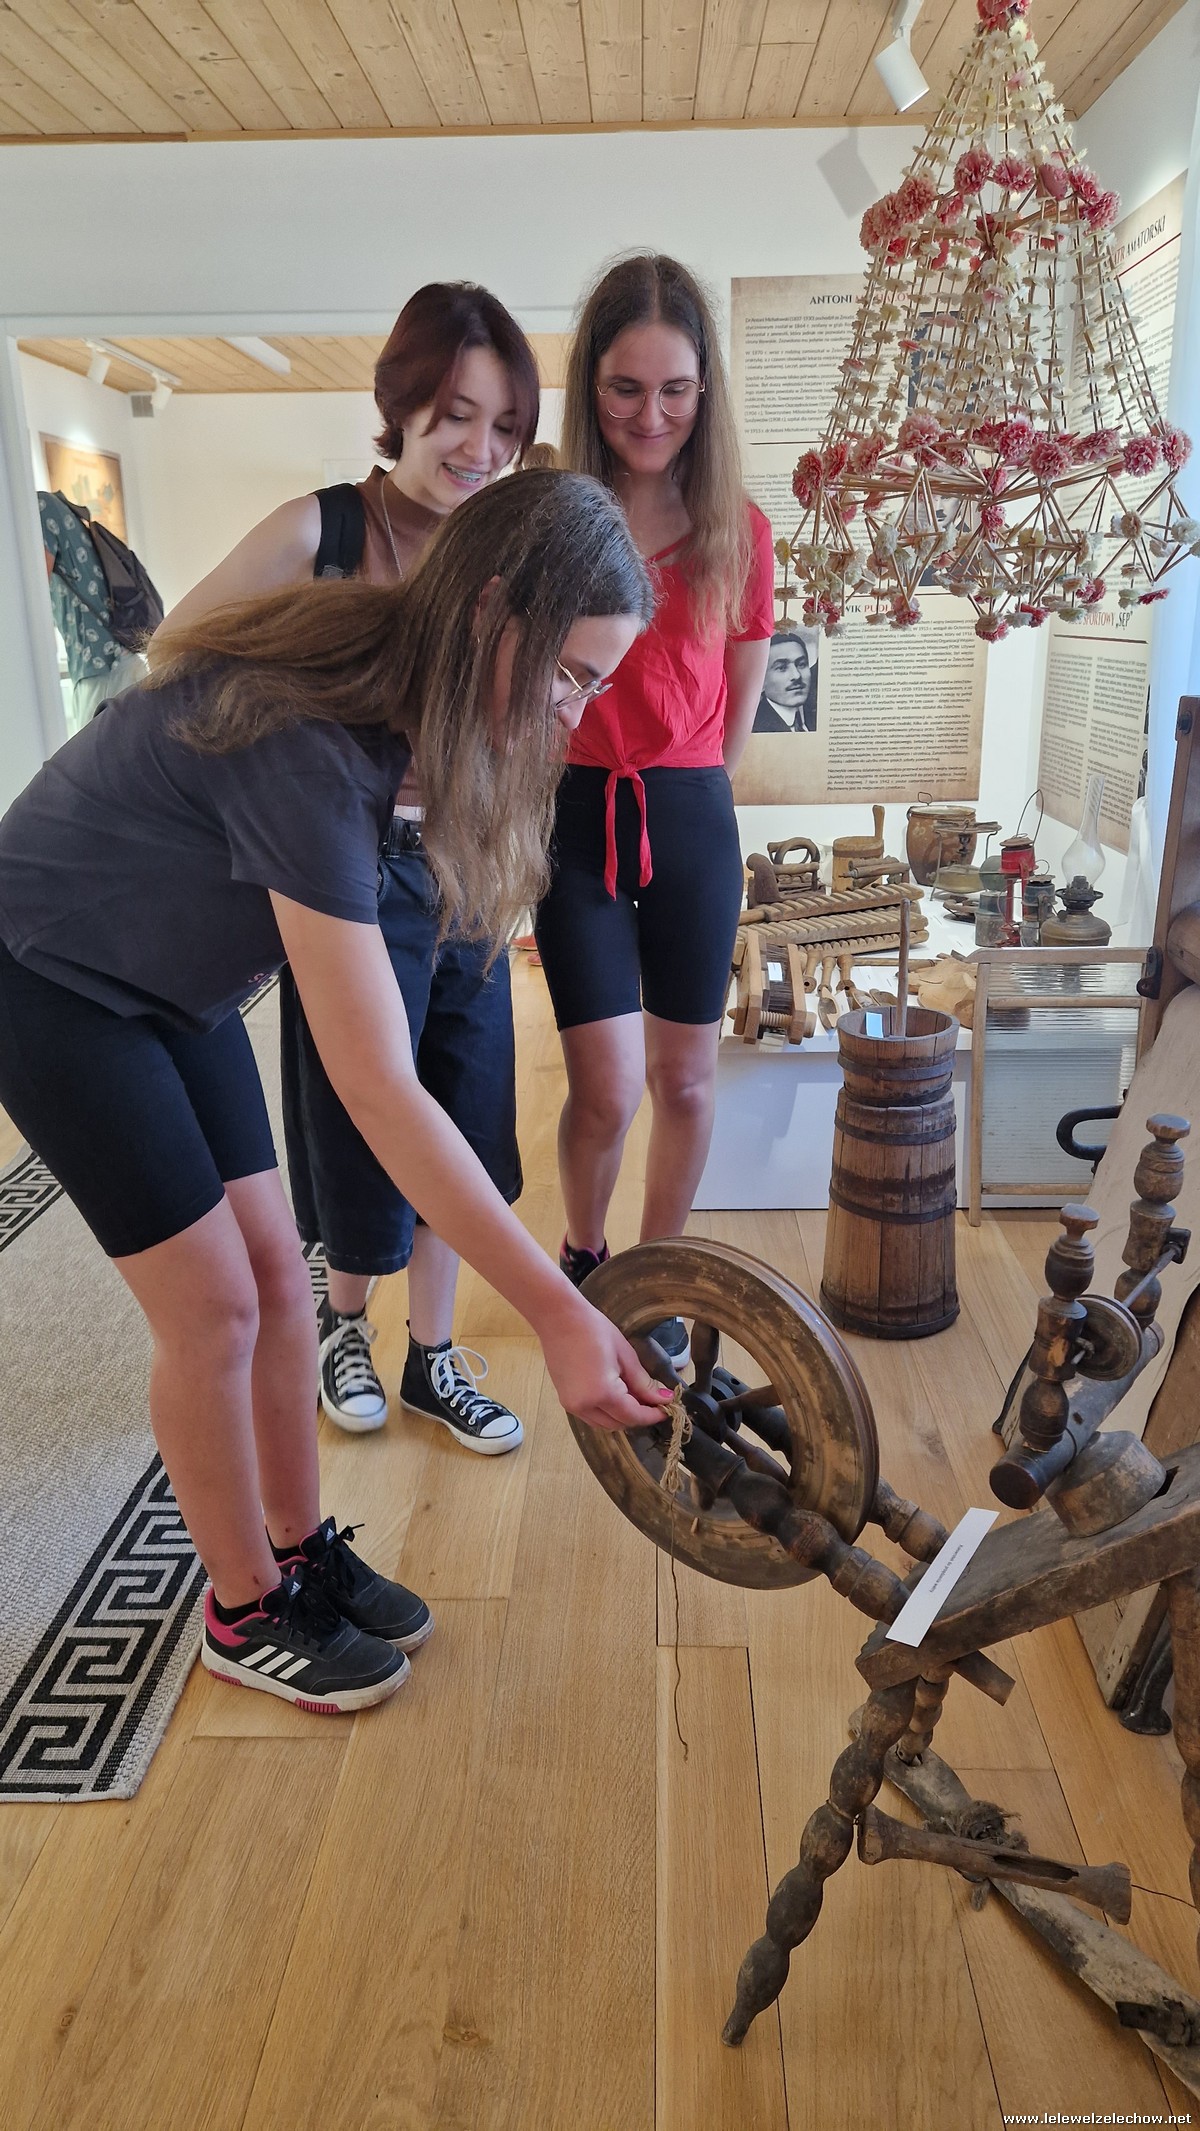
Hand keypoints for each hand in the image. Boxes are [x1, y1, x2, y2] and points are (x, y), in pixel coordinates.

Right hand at [539, 1292, 674, 1431]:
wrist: (559, 1318)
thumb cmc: (593, 1329)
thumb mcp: (625, 1355)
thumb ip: (643, 1383)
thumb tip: (662, 1399)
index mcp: (603, 1393)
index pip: (634, 1416)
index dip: (653, 1415)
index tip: (668, 1408)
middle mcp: (585, 1406)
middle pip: (619, 1424)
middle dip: (639, 1416)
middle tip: (653, 1400)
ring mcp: (572, 1406)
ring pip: (604, 1424)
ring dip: (622, 1416)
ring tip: (635, 1396)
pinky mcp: (565, 1401)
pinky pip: (591, 1416)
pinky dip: (606, 1412)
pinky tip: (615, 1394)